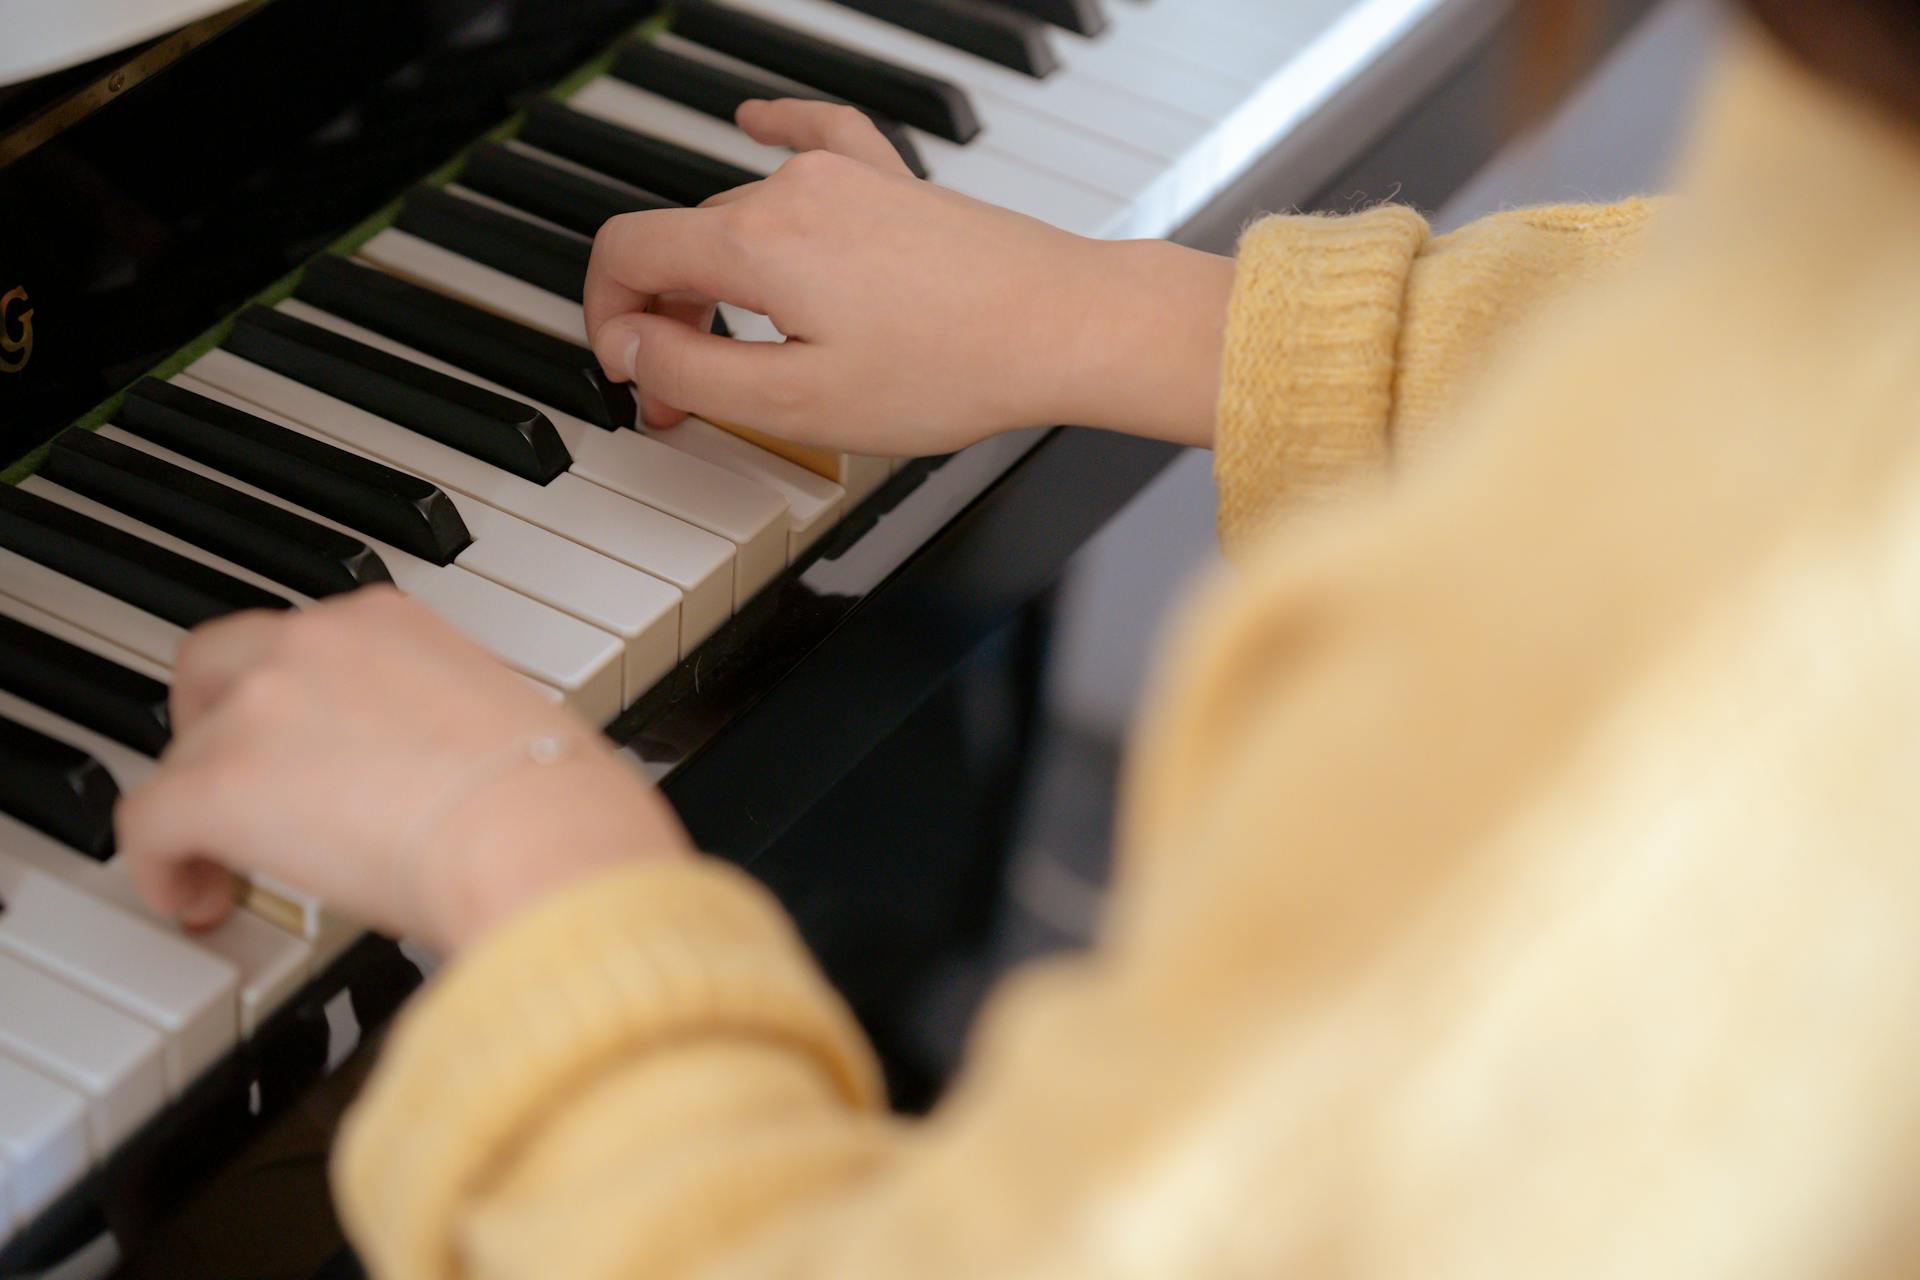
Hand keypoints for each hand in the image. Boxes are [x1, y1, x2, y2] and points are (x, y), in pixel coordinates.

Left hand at [117, 589, 692, 953]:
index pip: (298, 641)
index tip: (300, 747)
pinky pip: (148, 823)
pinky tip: (195, 897)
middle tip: (241, 787)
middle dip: (214, 729)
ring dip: (203, 809)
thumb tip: (447, 785)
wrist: (538, 833)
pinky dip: (162, 867)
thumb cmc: (551, 797)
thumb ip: (446, 729)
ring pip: (184, 754)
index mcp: (387, 621)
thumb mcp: (500, 724)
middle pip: (212, 671)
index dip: (284, 701)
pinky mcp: (220, 782)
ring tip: (236, 868)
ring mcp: (261, 706)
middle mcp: (313, 642)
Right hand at [585, 100, 1235, 452]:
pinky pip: (813, 141)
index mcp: (753, 243)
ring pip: (739, 217)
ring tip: (736, 352)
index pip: (625, 252)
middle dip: (668, 323)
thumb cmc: (950, 370)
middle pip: (683, 244)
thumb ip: (691, 374)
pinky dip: (772, 140)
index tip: (628, 373)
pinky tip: (754, 122)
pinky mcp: (891, 184)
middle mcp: (790, 192)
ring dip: (715, 280)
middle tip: (686, 402)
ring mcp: (845, 178)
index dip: (605, 319)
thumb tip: (625, 348)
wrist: (1064, 328)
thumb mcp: (795, 404)